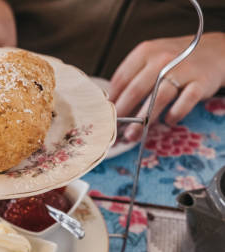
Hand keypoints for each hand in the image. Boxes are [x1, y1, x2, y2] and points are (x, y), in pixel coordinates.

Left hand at [110, 32, 224, 139]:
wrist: (213, 51)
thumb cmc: (174, 61)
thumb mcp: (150, 60)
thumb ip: (133, 79)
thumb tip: (113, 108)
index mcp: (144, 52)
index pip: (121, 79)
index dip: (111, 100)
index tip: (104, 116)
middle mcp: (162, 59)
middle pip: (135, 90)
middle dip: (122, 114)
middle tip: (113, 130)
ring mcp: (182, 70)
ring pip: (158, 98)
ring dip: (142, 120)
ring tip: (132, 135)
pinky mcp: (200, 82)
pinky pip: (184, 102)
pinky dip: (173, 115)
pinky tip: (167, 122)